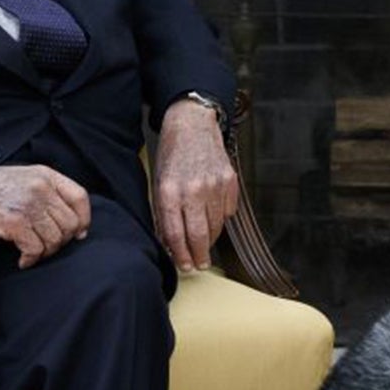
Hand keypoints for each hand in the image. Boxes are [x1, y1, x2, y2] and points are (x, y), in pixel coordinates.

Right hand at [0, 157, 90, 268]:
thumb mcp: (27, 178)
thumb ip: (50, 193)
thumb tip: (74, 223)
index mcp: (47, 176)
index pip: (80, 198)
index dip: (84, 219)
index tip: (79, 233)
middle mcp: (41, 189)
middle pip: (70, 223)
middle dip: (62, 241)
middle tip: (47, 246)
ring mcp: (29, 205)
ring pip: (54, 239)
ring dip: (45, 252)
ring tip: (33, 252)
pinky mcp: (14, 222)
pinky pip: (35, 248)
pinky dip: (31, 259)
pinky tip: (23, 259)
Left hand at [154, 97, 238, 271]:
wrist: (193, 124)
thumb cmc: (172, 153)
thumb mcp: (159, 182)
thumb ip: (163, 213)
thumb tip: (169, 242)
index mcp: (169, 191)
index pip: (176, 234)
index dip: (180, 255)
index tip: (184, 266)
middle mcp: (193, 190)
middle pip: (199, 235)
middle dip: (199, 256)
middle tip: (198, 265)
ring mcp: (214, 186)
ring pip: (215, 226)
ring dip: (210, 239)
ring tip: (205, 244)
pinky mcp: (229, 181)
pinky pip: (227, 211)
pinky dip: (221, 218)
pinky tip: (213, 215)